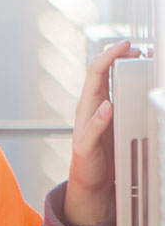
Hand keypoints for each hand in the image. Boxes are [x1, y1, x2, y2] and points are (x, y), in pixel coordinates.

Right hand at [63, 39, 139, 225]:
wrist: (92, 181)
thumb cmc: (105, 151)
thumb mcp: (117, 122)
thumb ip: (123, 102)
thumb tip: (140, 82)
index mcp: (95, 102)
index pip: (100, 71)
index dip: (113, 55)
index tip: (129, 44)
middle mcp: (87, 109)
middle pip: (94, 75)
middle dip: (110, 57)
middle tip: (129, 47)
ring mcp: (84, 125)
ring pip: (90, 95)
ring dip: (103, 76)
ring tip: (119, 63)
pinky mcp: (84, 145)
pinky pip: (92, 128)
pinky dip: (99, 117)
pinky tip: (108, 107)